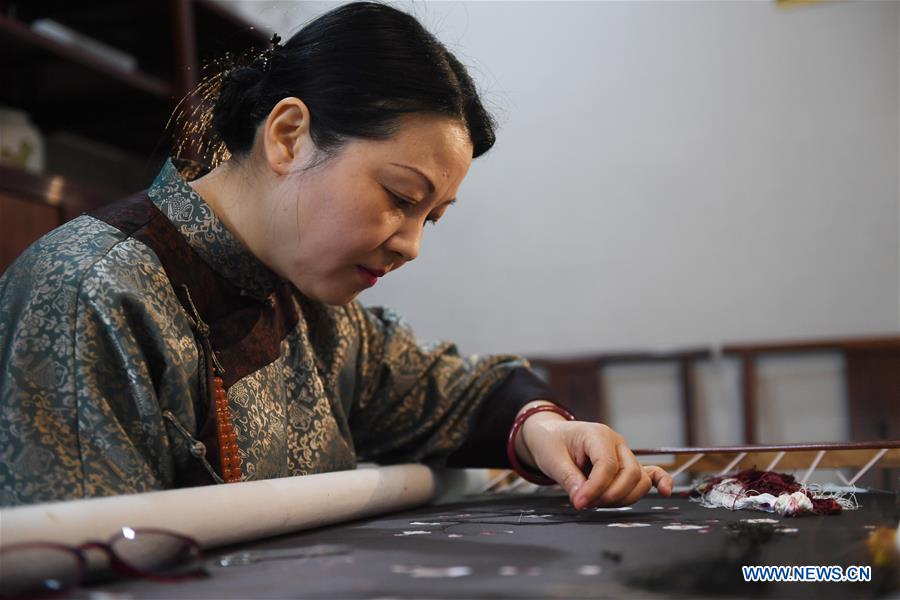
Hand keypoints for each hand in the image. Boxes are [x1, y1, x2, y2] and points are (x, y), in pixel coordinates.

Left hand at [515, 402, 672, 509]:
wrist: (550, 435)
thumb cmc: (551, 443)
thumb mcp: (552, 459)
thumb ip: (569, 479)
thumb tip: (582, 500)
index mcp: (598, 435)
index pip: (608, 465)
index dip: (596, 488)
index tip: (579, 502)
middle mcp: (617, 443)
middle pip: (629, 474)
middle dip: (609, 495)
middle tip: (585, 503)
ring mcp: (625, 454)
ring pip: (638, 480)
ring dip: (621, 497)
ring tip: (595, 502)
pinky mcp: (626, 464)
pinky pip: (650, 473)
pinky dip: (659, 481)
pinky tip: (666, 492)